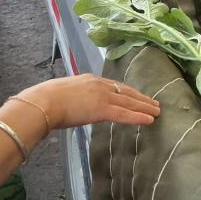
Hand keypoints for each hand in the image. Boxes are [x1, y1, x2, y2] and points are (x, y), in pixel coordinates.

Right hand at [18, 75, 160, 128]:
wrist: (43, 102)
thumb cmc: (47, 100)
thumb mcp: (65, 93)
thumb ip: (75, 97)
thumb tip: (76, 105)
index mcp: (90, 80)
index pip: (114, 85)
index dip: (128, 92)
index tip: (138, 96)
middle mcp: (99, 84)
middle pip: (126, 91)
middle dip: (141, 98)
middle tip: (155, 103)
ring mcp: (102, 96)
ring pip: (129, 102)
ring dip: (145, 107)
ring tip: (157, 112)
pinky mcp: (102, 108)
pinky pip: (125, 114)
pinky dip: (138, 117)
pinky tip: (150, 120)